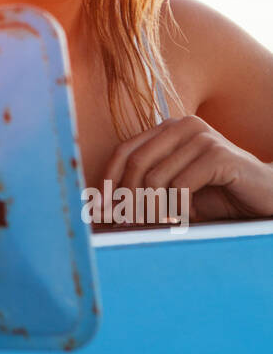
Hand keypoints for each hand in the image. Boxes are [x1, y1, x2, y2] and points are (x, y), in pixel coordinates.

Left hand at [101, 115, 272, 223]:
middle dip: (128, 200)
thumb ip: (142, 192)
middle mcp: (182, 126)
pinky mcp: (218, 154)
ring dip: (155, 209)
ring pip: (156, 178)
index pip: (123, 151)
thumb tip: (98, 209)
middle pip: (136, 164)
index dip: (109, 182)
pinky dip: (179, 208)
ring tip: (164, 225)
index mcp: (167, 129)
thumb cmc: (216, 195)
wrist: (264, 197)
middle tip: (130, 227)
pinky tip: (188, 217)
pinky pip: (181, 185)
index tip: (101, 211)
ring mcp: (202, 137)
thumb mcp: (173, 191)